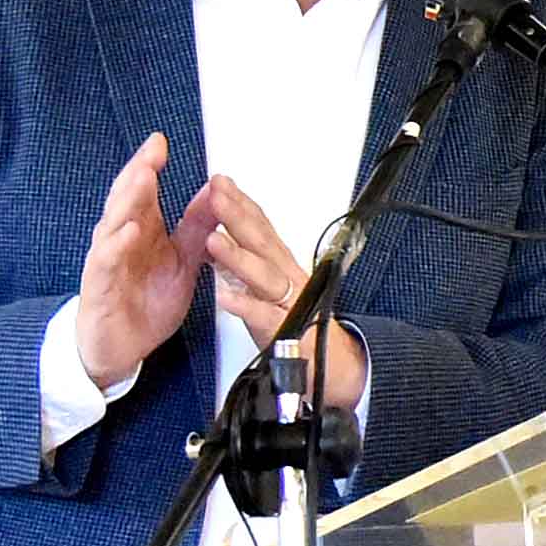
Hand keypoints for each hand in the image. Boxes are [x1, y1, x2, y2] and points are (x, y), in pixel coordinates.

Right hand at [75, 132, 216, 387]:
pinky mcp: (100, 287)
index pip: (142, 190)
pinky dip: (117, 245)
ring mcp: (108, 261)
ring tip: (142, 178)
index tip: (159, 140)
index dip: (148, 164)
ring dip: (127, 201)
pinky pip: (107, 262)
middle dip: (138, 173)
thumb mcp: (182, 262)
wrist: (122, 347)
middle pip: (126, 199)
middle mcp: (121, 239)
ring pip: (113, 224)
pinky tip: (129, 231)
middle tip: (151, 152)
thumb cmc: (146, 302)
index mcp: (141, 230)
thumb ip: (197, 228)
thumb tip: (216, 192)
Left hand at [203, 175, 366, 408]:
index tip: (220, 181)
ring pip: (262, 276)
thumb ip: (249, 261)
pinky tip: (224, 298)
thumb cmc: (301, 322)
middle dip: (237, 216)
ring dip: (238, 256)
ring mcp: (287, 302)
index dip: (241, 202)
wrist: (332, 364)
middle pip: (261, 241)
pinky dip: (245, 307)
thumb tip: (219, 235)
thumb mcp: (272, 285)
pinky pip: (263, 317)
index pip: (261, 226)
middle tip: (215, 194)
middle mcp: (286, 277)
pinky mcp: (285, 332)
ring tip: (213, 240)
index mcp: (281, 264)